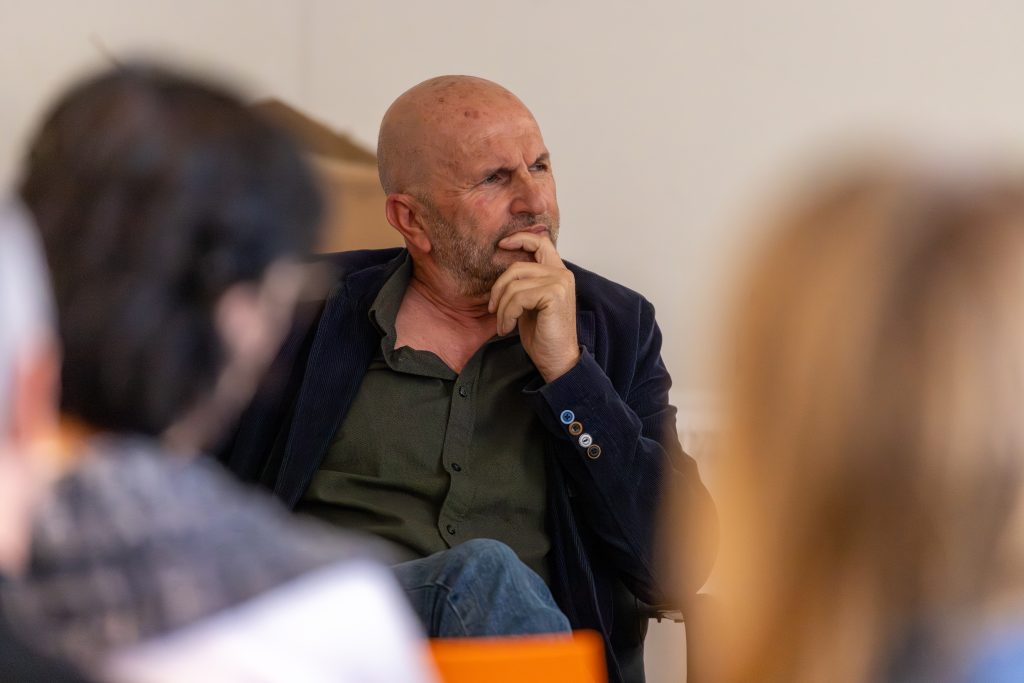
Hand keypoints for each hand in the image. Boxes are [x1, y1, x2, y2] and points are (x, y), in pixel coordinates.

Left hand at [488, 231, 579, 381]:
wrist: (557, 360)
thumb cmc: (542, 334)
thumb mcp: (529, 303)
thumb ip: (524, 283)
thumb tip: (502, 271)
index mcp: (557, 272)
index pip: (540, 241)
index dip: (520, 238)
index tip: (501, 245)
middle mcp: (562, 273)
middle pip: (517, 266)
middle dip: (498, 289)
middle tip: (493, 309)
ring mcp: (559, 282)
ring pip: (514, 284)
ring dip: (501, 307)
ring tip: (503, 325)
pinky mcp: (554, 294)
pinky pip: (517, 297)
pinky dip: (507, 314)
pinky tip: (507, 328)